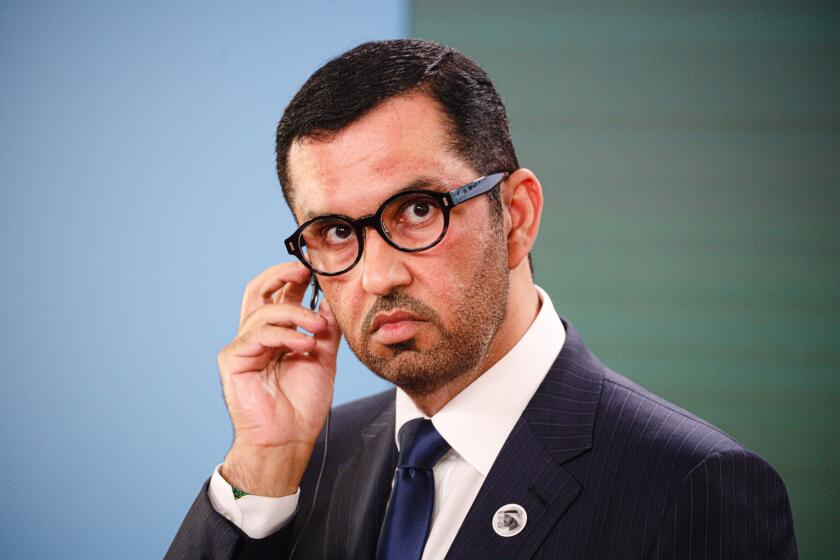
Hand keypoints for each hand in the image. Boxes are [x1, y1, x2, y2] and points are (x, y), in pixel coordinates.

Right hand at [217, 262, 340, 495]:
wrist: (289, 439)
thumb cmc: (303, 404)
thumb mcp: (323, 358)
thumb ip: (326, 329)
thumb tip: (331, 299)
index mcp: (277, 333)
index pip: (280, 294)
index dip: (295, 277)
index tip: (317, 267)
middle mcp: (256, 335)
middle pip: (258, 290)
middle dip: (281, 275)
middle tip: (304, 271)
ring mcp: (243, 346)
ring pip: (263, 310)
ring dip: (296, 314)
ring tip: (318, 328)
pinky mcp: (234, 359)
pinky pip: (257, 334)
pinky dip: (284, 335)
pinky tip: (304, 345)